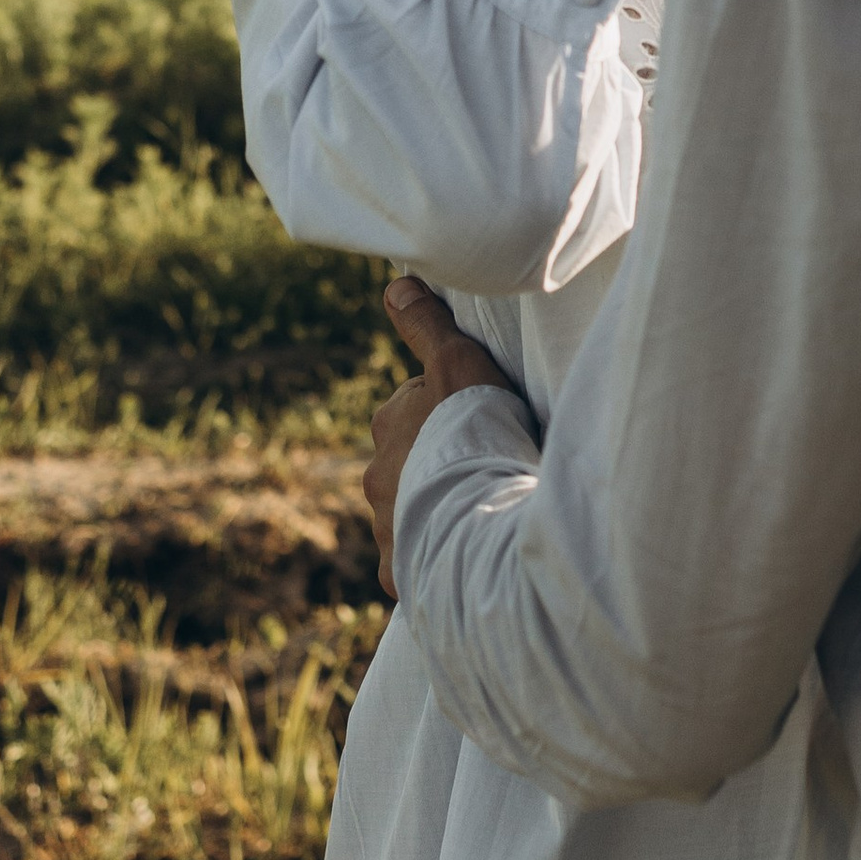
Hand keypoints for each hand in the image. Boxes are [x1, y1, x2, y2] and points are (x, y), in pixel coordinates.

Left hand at [364, 275, 512, 598]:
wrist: (479, 518)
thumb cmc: (473, 433)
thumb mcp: (457, 362)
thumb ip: (428, 325)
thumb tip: (394, 286)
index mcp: (388, 424)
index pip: (412, 408)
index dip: (447, 411)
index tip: (479, 420)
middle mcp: (376, 477)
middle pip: (408, 463)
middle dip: (436, 465)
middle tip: (485, 466)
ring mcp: (385, 528)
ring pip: (411, 513)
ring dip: (438, 510)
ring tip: (481, 512)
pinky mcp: (398, 573)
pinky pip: (415, 564)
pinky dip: (436, 558)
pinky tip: (468, 553)